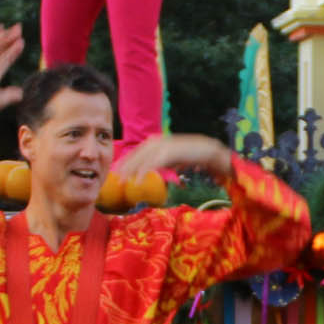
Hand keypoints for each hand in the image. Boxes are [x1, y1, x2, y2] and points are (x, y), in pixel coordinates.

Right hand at [0, 24, 24, 120]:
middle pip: (1, 48)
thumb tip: (21, 94)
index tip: (22, 42)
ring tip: (14, 29)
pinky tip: (1, 30)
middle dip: (10, 39)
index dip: (14, 51)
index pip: (6, 59)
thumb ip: (9, 96)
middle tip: (19, 29)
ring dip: (4, 36)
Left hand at [114, 132, 231, 184]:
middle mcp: (157, 141)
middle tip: (115, 177)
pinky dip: (143, 173)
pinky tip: (137, 181)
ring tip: (123, 181)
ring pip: (141, 159)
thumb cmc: (191, 155)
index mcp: (156, 142)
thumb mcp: (172, 158)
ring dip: (130, 171)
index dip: (127, 161)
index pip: (137, 151)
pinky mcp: (168, 153)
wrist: (207, 150)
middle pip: (136, 154)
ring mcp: (162, 146)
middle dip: (125, 166)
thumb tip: (152, 170)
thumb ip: (161, 162)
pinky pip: (152, 164)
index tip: (118, 170)